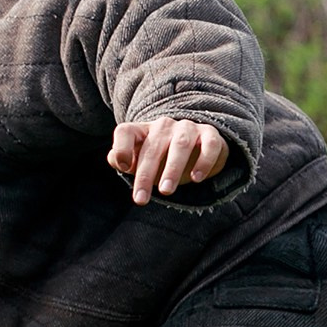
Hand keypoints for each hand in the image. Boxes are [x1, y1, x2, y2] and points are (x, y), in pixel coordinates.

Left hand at [108, 118, 229, 204]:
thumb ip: (121, 159)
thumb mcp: (139, 160)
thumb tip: (115, 160)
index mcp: (142, 131)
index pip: (125, 132)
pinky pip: (209, 145)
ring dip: (172, 168)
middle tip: (140, 199)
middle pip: (152, 147)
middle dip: (146, 175)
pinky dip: (204, 161)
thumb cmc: (161, 158)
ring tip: (166, 191)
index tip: (122, 168)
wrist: (197, 149)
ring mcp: (188, 129)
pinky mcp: (210, 135)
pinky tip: (197, 178)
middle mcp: (164, 127)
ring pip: (180, 145)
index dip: (121, 148)